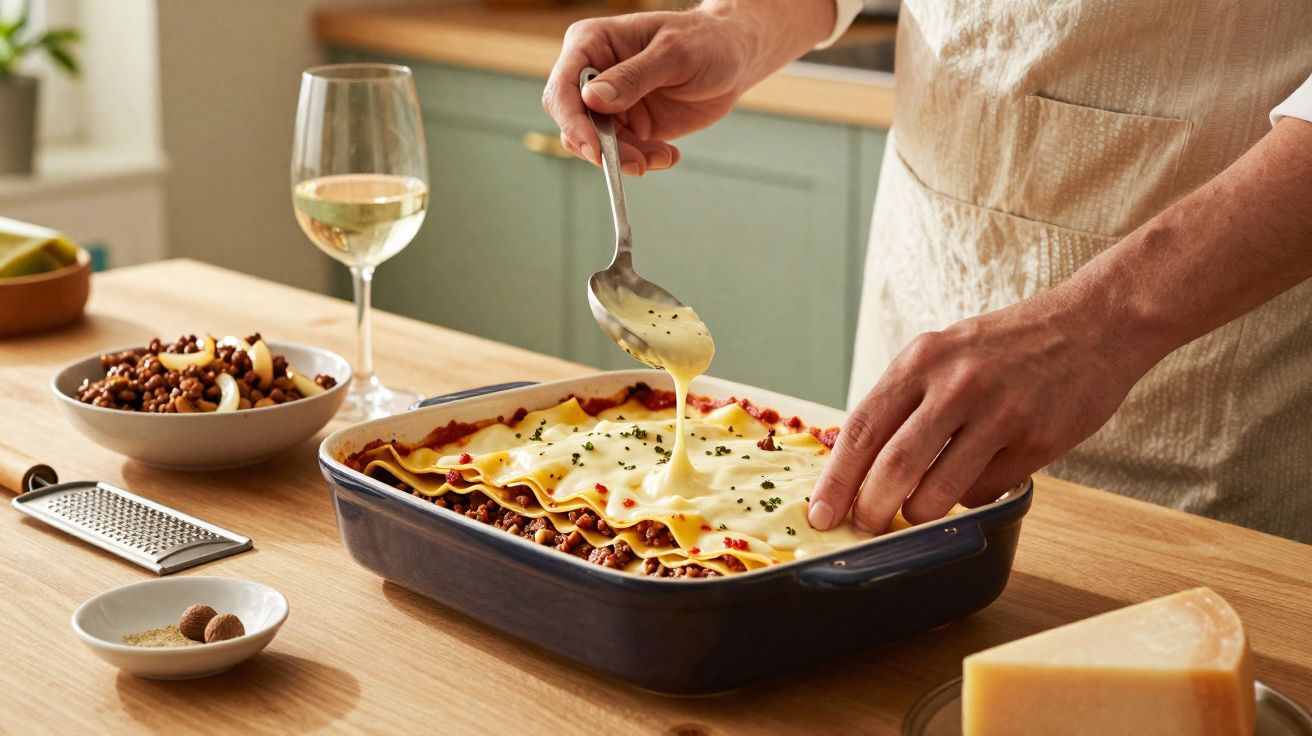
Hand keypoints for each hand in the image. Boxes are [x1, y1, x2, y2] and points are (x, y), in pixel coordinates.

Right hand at [542, 9, 755, 175]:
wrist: (733, 57)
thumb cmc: (705, 41)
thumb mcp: (673, 54)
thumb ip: (633, 77)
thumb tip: (592, 99)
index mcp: (592, 43)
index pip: (563, 87)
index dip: (572, 121)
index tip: (595, 149)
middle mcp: (594, 74)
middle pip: (573, 122)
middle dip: (602, 148)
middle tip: (638, 163)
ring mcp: (610, 103)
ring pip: (598, 144)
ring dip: (627, 159)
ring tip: (663, 156)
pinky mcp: (630, 125)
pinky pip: (623, 153)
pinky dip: (644, 160)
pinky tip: (669, 154)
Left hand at [807, 288, 1158, 532]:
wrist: (1095, 323)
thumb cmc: (1008, 345)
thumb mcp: (944, 351)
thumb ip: (904, 399)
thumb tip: (857, 465)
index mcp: (922, 359)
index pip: (862, 428)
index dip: (835, 479)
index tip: (820, 514)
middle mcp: (957, 384)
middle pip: (893, 468)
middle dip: (870, 510)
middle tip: (864, 528)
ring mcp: (1000, 413)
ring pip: (938, 492)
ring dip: (919, 514)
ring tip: (918, 509)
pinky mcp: (1037, 441)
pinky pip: (985, 492)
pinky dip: (969, 498)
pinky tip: (976, 477)